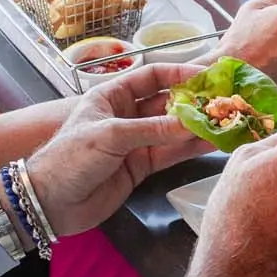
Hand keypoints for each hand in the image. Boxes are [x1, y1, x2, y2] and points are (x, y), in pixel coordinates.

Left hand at [23, 64, 209, 237]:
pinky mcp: (141, 166)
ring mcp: (135, 141)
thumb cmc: (69, 158)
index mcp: (112, 96)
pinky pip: (171, 153)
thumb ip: (152, 129)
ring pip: (173, 129)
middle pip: (167, 103)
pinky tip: (212, 143)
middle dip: (194, 102)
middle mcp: (126, 115)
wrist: (50, 202)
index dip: (178, 74)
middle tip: (222, 101)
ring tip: (225, 121)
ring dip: (197, 126)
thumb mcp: (110, 136)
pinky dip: (190, 148)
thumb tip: (192, 122)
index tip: (205, 76)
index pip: (151, 77)